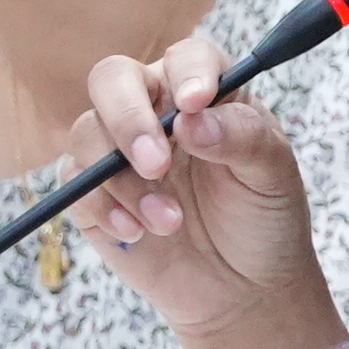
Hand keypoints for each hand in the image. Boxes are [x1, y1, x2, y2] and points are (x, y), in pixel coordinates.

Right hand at [70, 39, 344, 348]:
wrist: (243, 289)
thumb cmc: (263, 219)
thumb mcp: (272, 176)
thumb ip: (242, 138)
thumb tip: (192, 119)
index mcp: (203, 94)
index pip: (185, 59)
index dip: (187, 73)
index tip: (195, 103)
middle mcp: (155, 111)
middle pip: (113, 79)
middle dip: (129, 118)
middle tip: (157, 165)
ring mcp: (119, 152)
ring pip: (87, 133)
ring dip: (125, 181)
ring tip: (171, 222)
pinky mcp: (94, 195)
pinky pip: (75, 186)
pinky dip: (104, 208)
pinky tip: (138, 233)